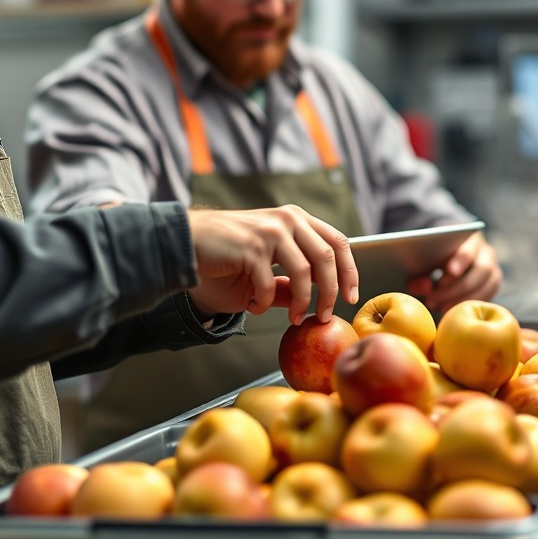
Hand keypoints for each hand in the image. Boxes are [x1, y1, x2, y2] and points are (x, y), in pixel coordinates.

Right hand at [186, 205, 359, 325]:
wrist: (186, 245)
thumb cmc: (225, 257)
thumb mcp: (266, 269)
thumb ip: (290, 281)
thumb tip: (318, 302)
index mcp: (296, 219)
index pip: (338, 242)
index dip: (349, 271)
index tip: (351, 297)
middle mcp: (287, 220)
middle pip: (328, 257)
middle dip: (331, 292)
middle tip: (325, 316)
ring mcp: (270, 231)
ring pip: (305, 272)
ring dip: (303, 302)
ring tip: (294, 318)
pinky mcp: (251, 247)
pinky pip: (269, 285)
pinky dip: (264, 304)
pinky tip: (254, 307)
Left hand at [406, 231, 501, 314]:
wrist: (450, 255)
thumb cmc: (434, 256)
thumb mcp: (423, 261)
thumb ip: (419, 274)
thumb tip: (423, 288)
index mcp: (470, 239)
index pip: (469, 248)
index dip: (460, 260)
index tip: (449, 272)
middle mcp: (486, 254)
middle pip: (481, 270)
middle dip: (456, 287)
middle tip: (432, 298)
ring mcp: (492, 272)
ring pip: (485, 287)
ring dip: (460, 299)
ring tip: (437, 307)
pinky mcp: (492, 288)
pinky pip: (485, 299)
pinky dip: (466, 306)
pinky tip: (447, 311)